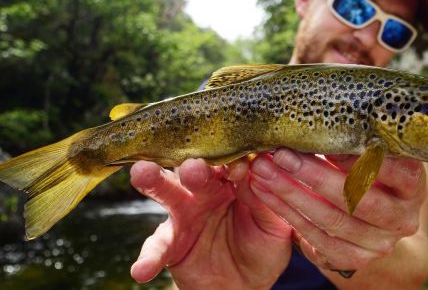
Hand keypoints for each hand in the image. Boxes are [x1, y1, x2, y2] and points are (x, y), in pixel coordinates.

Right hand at [129, 159, 291, 288]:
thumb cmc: (262, 247)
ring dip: (154, 180)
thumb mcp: (273, 227)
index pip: (230, 162)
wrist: (244, 285)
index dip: (233, 161)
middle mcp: (204, 190)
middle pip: (194, 169)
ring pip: (167, 191)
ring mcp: (184, 213)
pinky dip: (148, 257)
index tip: (239, 168)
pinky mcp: (169, 241)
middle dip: (192, 167)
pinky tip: (142, 270)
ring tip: (141, 172)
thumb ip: (265, 202)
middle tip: (192, 168)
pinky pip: (156, 247)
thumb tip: (256, 172)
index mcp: (232, 180)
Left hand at [249, 149, 426, 274]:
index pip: (394, 169)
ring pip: (332, 219)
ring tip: (263, 170)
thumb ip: (353, 133)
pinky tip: (265, 191)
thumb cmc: (367, 170)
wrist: (374, 222)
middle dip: (314, 174)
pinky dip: (287, 212)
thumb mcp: (370, 151)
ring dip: (291, 193)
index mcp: (412, 185)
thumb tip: (317, 101)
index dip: (358, 154)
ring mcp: (380, 243)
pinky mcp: (354, 258)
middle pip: (358, 197)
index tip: (322, 135)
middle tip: (280, 153)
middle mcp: (402, 217)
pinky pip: (316, 238)